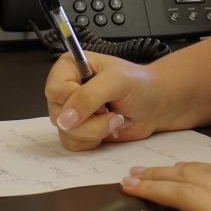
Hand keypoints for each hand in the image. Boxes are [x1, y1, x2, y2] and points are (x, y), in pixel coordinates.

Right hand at [43, 51, 180, 150]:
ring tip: (115, 119)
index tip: (98, 103)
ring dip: (95, 131)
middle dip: (89, 119)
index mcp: (70, 67)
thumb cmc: (140, 85)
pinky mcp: (79, 130)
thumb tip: (65, 118)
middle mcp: (66, 89)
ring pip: (66, 133)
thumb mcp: (117, 81)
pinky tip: (109, 129)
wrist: (155, 105)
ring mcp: (71, 112)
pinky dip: (94, 141)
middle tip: (111, 111)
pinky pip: (74, 144)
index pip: (55, 90)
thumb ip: (89, 96)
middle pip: (58, 115)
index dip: (73, 101)